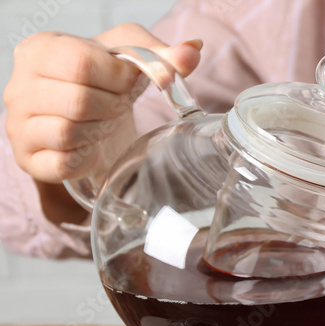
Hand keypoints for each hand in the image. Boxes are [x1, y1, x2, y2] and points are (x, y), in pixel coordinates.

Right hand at [3, 25, 201, 218]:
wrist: (86, 121)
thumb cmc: (102, 83)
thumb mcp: (128, 59)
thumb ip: (161, 53)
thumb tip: (191, 52)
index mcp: (40, 50)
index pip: (81, 62)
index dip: (118, 77)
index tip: (126, 82)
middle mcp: (19, 86)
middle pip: (78, 100)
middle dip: (112, 106)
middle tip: (118, 106)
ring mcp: (20, 125)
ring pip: (68, 132)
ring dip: (100, 131)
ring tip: (103, 123)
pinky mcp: (30, 160)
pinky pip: (63, 163)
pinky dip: (87, 158)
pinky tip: (92, 146)